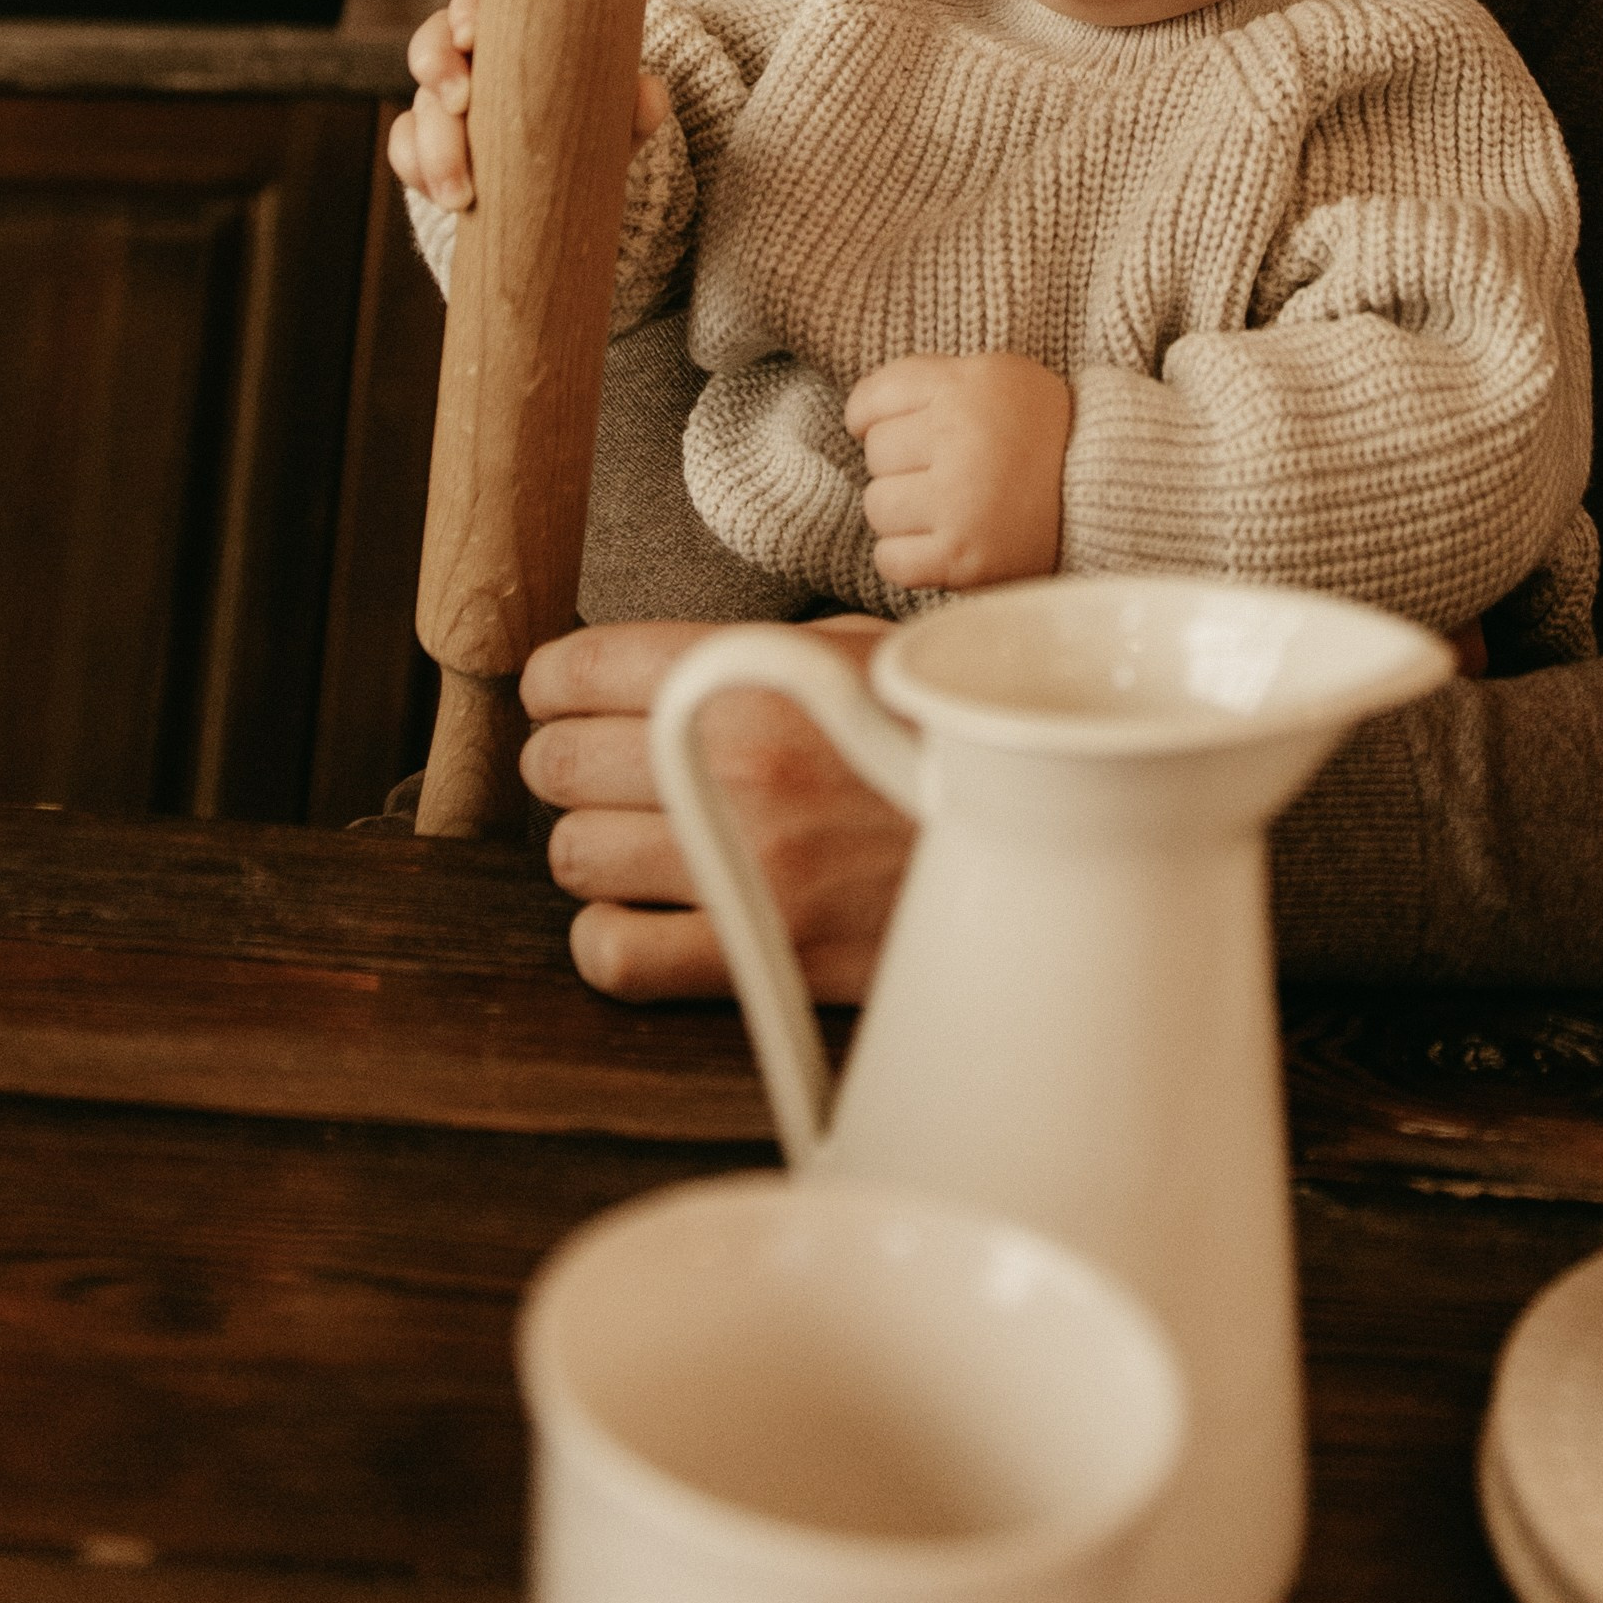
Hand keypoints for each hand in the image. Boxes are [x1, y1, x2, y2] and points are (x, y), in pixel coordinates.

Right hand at [387, 0, 667, 210]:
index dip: (466, 12)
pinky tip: (439, 195)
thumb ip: (635, 103)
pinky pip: (404, 148)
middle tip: (459, 104)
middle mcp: (467, 58)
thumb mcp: (614, 111)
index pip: (477, 3)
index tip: (473, 35)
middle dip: (437, 69)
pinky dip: (416, 169)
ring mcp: (440, 101)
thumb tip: (648, 95)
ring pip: (418, 105)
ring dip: (430, 144)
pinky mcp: (425, 144)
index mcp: (508, 28)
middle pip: (433, 45)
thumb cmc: (589, 118)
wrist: (571, 174)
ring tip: (459, 192)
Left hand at [519, 617, 912, 1002]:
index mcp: (757, 675)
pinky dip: (608, 937)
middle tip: (593, 765)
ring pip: (576, 856)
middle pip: (562, 763)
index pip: (585, 669)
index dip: (555, 681)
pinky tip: (640, 914)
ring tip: (630, 838)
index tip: (560, 693)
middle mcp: (739, 764)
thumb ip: (754, 651)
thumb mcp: (863, 648)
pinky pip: (616, 954)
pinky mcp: (759, 950)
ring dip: (591, 846)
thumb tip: (657, 662)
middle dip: (565, 760)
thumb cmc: (950, 732)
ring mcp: (744, 863)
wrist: (1047, 829)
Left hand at [846, 352, 1070, 590]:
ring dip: (903, 510)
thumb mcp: (995, 378)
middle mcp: (960, 439)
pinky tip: (939, 541)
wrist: (1105, 491)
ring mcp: (960, 502)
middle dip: (903, 463)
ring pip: (877, 506)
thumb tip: (856, 417)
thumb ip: (930, 382)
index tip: (892, 428)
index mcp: (966, 387)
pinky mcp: (963, 557)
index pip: (871, 400)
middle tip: (946, 469)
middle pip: (876, 454)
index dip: (870, 416)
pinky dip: (906, 555)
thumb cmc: (1039, 432)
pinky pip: (889, 559)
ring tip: (947, 506)